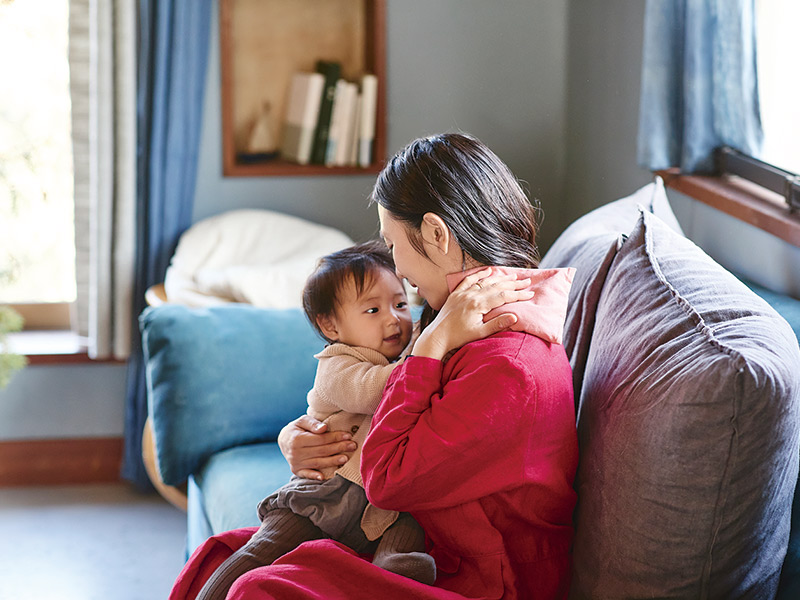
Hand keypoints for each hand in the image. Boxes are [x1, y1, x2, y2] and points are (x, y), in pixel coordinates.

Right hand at [277, 415, 356, 480]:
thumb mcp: (302, 421)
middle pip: (322, 451)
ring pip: (318, 463)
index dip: (335, 437)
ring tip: (345, 458)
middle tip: (352, 445)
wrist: (284, 440)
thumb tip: (323, 428)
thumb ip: (312, 423)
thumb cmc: (296, 429)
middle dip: (338, 448)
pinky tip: (323, 477)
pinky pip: (306, 474)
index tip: (348, 435)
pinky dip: (314, 476)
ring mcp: (296, 463)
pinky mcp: (296, 471)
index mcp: (297, 439)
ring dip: (332, 461)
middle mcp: (295, 453)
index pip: (321, 439)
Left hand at [412, 267, 534, 360]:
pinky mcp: (456, 294)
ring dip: (500, 277)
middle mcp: (471, 295)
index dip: (518, 294)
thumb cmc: (458, 337)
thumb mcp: (480, 333)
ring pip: (485, 281)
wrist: (437, 336)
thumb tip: (515, 316)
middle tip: (526, 280)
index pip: (503, 296)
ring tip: (513, 275)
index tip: (530, 293)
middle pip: (497, 286)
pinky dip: (479, 274)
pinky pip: (469, 279)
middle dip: (513, 283)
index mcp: (478, 304)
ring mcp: (463, 293)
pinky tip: (488, 271)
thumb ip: (497, 324)